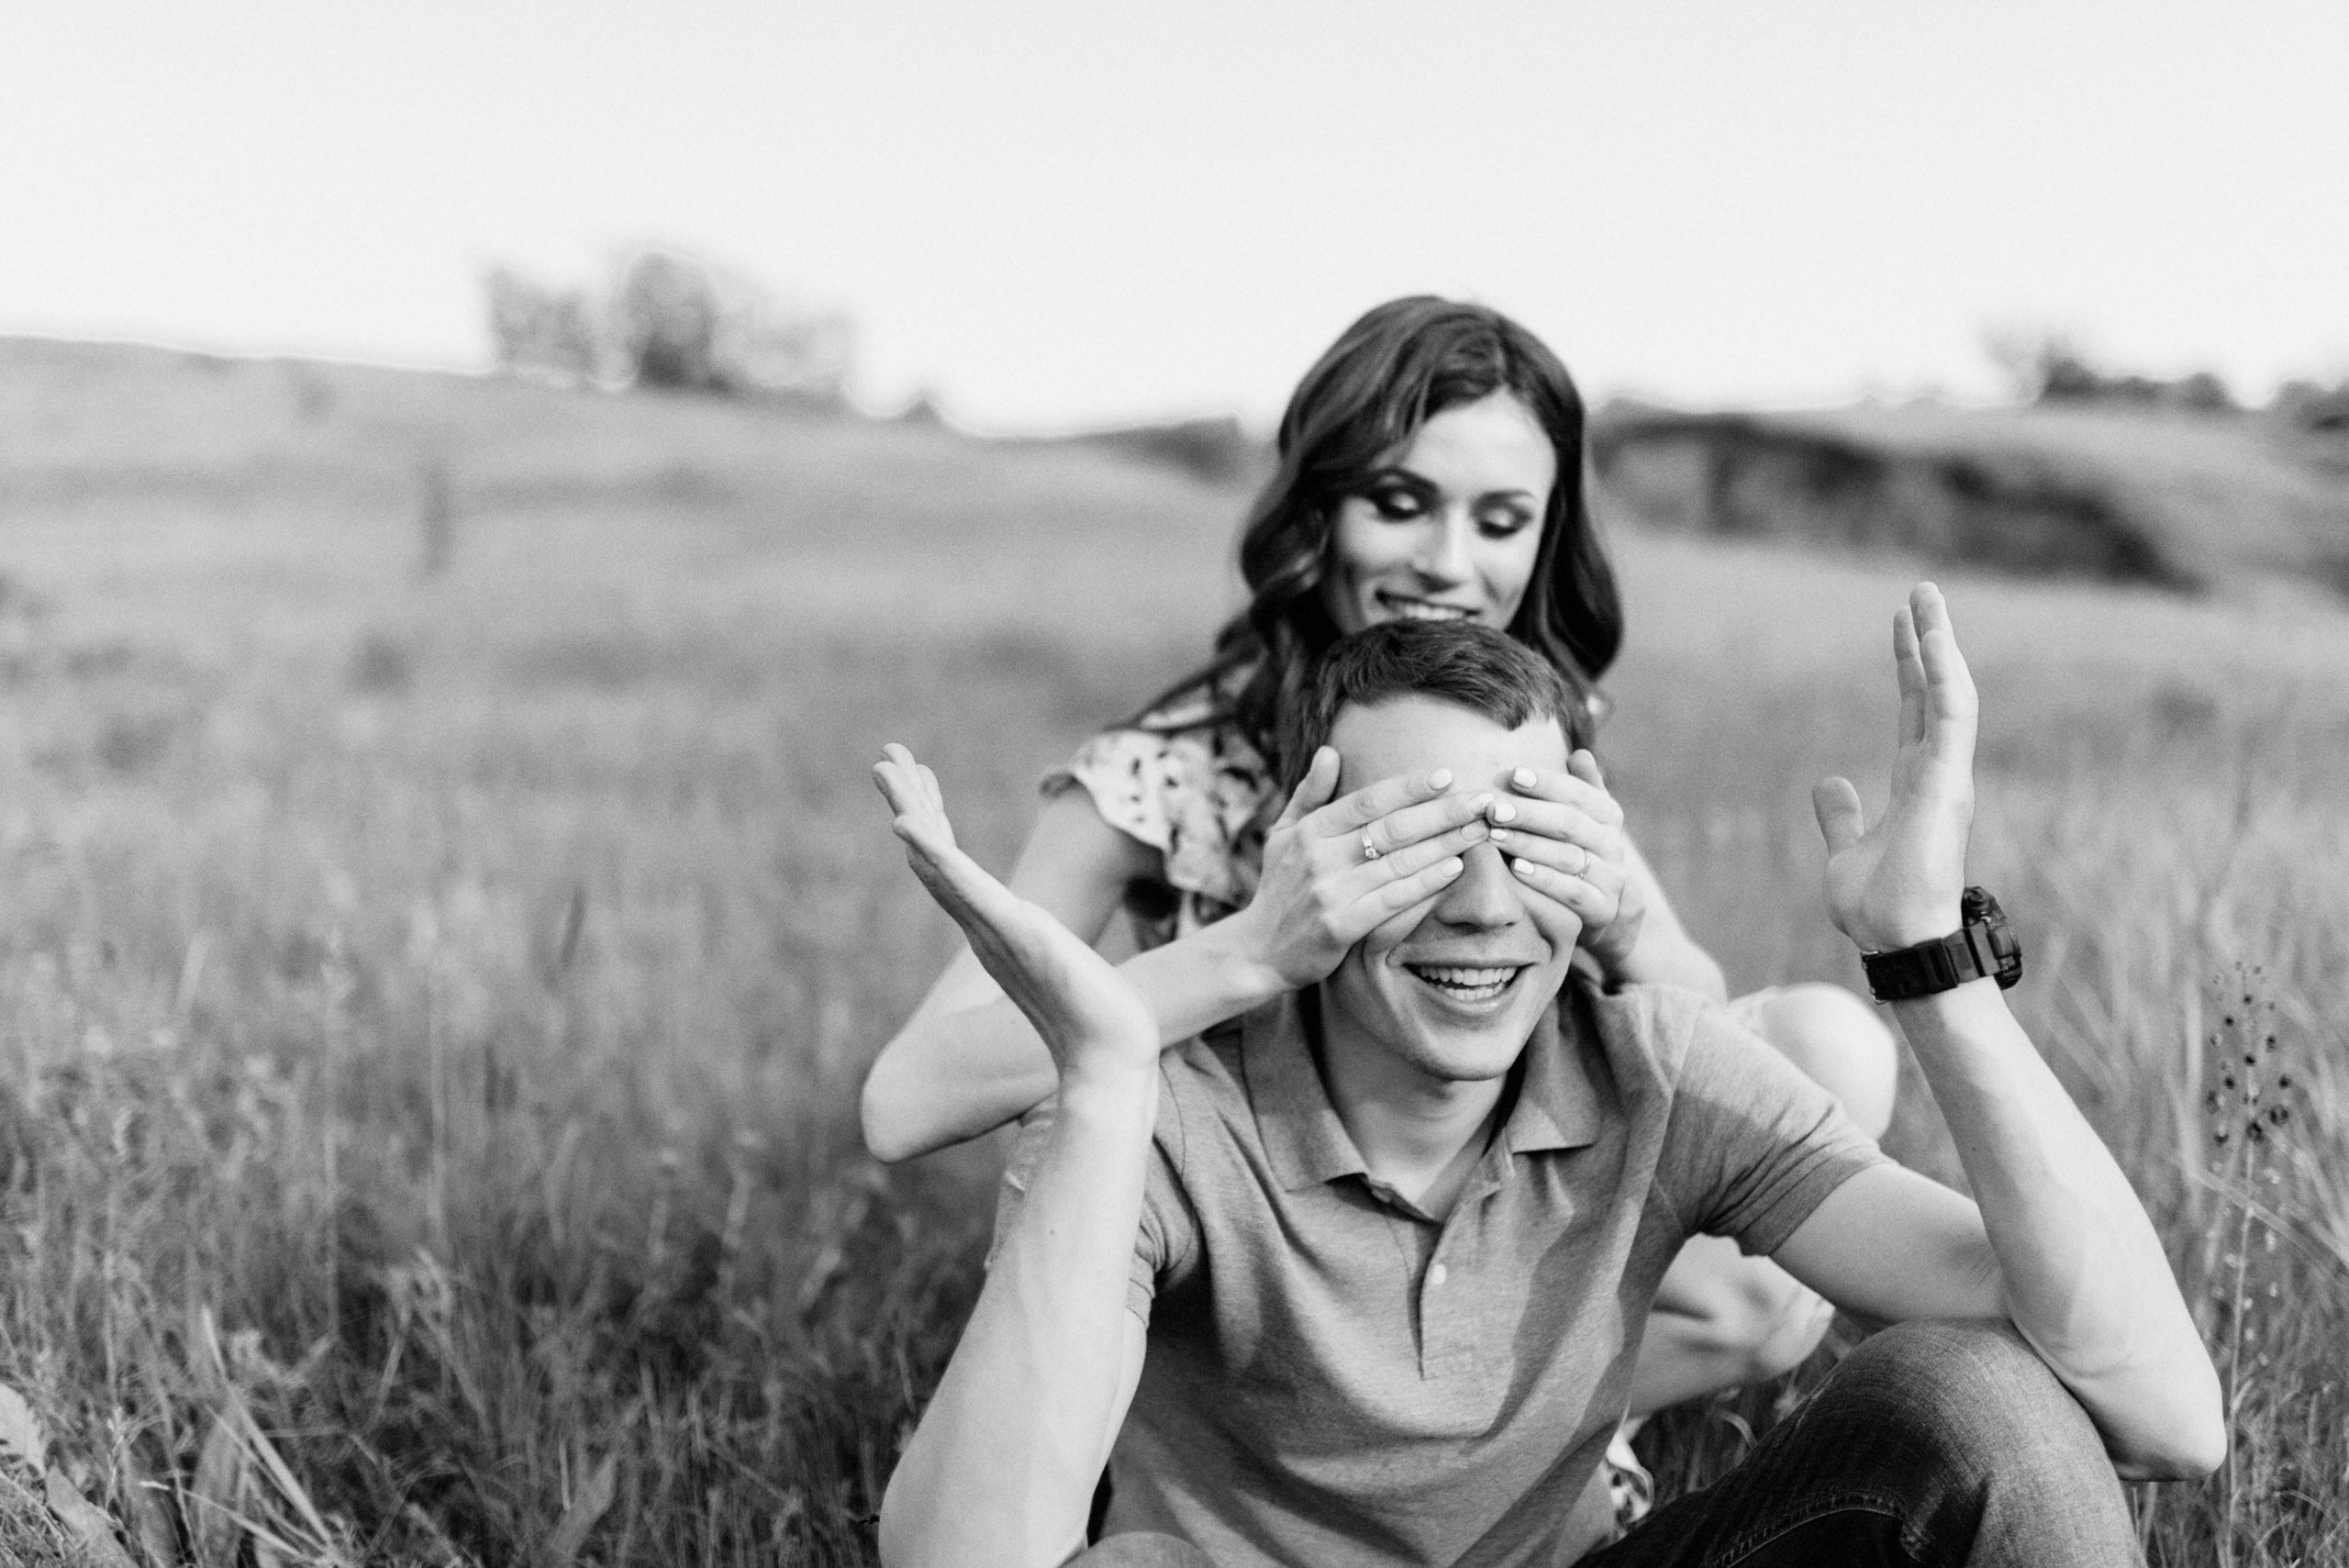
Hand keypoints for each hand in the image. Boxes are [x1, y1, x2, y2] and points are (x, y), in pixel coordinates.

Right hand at [874, 744, 1158, 1084]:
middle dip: (910, 801)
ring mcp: (994, 929)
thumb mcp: (1069, 969)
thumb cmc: (1098, 1022)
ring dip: (911, 810)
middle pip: (934, 854)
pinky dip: (934, 854)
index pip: (953, 866)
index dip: (933, 822)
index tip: (920, 777)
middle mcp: (984, 927)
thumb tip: (1055, 952)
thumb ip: (1053, 955)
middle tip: (884, 754)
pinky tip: (907, 826)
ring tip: (884, 767)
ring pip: (939, 860)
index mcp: (995, 931)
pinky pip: (964, 886)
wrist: (1109, 1058)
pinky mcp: (1014, 931)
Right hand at [1215, 747, 1482, 989]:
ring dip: (1445, 844)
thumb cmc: (1279, 888)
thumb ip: (1309, 794)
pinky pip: (1394, 899)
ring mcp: (1330, 892)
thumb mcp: (1283, 834)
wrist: (1258, 951)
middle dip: (1443, 813)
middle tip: (1482, 802)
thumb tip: (1330, 751)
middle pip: (1392, 828)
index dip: (1409, 787)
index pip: (1367, 800)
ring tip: (1479, 832)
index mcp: (1309, 830)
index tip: (1446, 776)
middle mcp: (1319, 856)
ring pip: (1399, 862)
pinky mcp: (1341, 926)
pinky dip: (1427, 882)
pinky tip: (1454, 868)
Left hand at [1491, 750, 1642, 973]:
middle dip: (1529, 814)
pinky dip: (1544, 879)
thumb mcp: (1583, 818)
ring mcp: (1610, 877)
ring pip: (1567, 856)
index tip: (1514, 775)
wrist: (1600, 909)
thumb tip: (1580, 754)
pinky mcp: (1601, 908)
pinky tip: (1516, 869)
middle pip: (1569, 823)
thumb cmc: (1578, 851)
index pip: (1578, 793)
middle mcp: (1613, 844)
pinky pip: (1571, 891)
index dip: (1547, 783)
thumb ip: (1581, 786)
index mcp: (1608, 815)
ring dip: (1528, 845)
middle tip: (1493, 809)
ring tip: (1495, 836)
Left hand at [1813, 583, 1976, 951]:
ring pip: (1950, 695)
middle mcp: (1937, 774)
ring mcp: (1948, 776)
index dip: (1911, 668)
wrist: (1896, 942)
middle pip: (1935, 692)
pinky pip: (1951, 718)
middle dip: (1928, 642)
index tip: (1903, 627)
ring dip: (1940, 646)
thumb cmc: (1879, 908)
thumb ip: (1840, 815)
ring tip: (1927, 598)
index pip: (1916, 712)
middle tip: (1921, 594)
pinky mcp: (1949, 783)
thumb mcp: (1846, 851)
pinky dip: (1944, 677)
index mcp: (1916, 784)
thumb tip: (1828, 782)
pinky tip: (1935, 641)